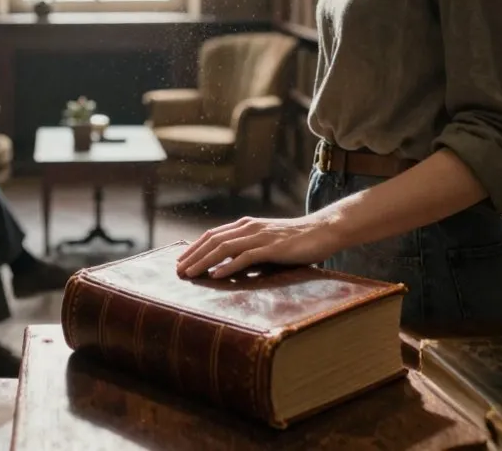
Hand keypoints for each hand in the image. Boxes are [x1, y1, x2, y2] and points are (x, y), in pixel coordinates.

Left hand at [175, 215, 337, 279]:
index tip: (181, 260)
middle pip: (213, 240)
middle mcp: (249, 227)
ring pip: (224, 248)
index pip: (213, 235)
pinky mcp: (271, 247)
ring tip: (190, 274)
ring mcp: (260, 236)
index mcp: (246, 225)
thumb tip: (230, 263)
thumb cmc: (296, 240)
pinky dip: (227, 266)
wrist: (323, 231)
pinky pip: (244, 257)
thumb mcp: (267, 241)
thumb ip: (250, 248)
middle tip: (178, 271)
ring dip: (203, 261)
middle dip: (193, 255)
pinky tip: (216, 275)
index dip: (195, 247)